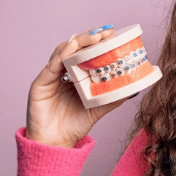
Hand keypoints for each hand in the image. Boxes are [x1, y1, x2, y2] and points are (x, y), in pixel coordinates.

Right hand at [26, 27, 130, 147]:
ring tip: (95, 37)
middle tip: (107, 32)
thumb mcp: (99, 107)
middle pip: (75, 48)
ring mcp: (50, 77)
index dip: (98, 43)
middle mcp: (62, 72)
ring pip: (63, 52)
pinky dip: (63, 54)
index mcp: (75, 76)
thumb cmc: (75, 125)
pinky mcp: (40, 84)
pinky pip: (51, 65)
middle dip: (91, 38)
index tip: (113, 34)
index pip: (86, 53)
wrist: (57, 143)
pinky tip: (74, 48)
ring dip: (80, 43)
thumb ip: (114, 97)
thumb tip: (134, 88)